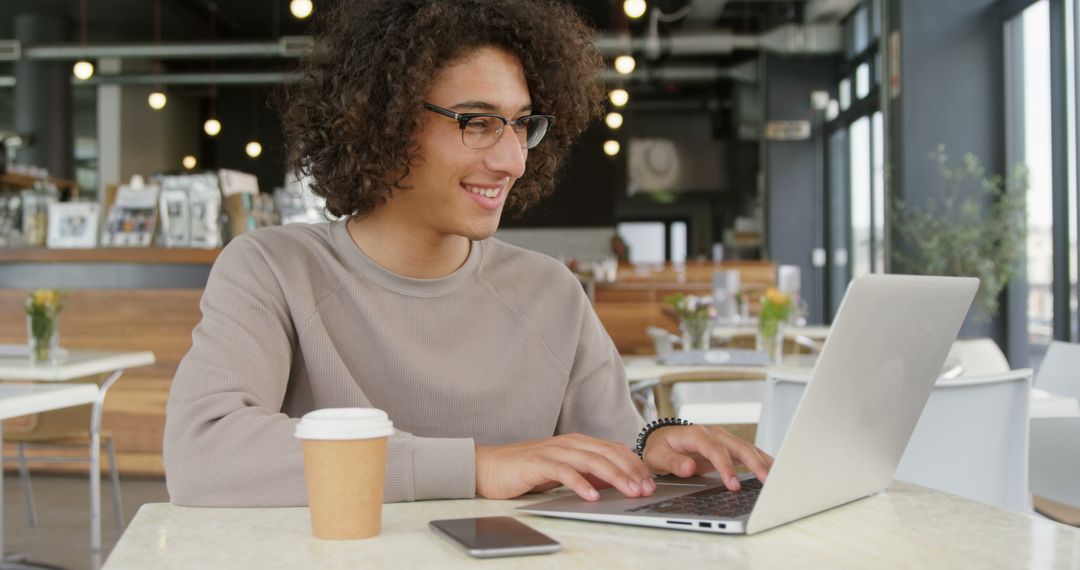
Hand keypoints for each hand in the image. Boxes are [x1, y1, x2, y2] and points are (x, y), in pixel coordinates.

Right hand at [475, 433, 655, 501]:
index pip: (613, 449)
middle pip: (607, 453)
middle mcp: (568, 443)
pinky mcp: (537, 463)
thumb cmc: (524, 470)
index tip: (649, 481)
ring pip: (591, 460)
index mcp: (576, 443)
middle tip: (646, 488)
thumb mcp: (562, 470)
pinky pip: (564, 471)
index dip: (634, 464)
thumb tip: (613, 480)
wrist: (488, 467)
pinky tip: (591, 495)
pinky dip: (580, 483)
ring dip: (614, 476)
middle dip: (631, 471)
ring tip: (629, 491)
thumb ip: (586, 471)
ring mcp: (553, 451)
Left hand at [642, 425, 773, 490]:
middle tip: (767, 482)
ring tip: (779, 478)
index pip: (714, 449)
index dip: (726, 466)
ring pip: (747, 448)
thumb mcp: (657, 456)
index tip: (733, 484)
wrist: (661, 439)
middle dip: (755, 463)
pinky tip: (774, 470)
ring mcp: (723, 438)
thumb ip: (672, 463)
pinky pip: (748, 452)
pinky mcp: (728, 447)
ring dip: (764, 462)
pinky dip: (762, 460)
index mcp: (695, 434)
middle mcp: (712, 433)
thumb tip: (689, 468)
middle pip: (738, 446)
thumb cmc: (659, 448)